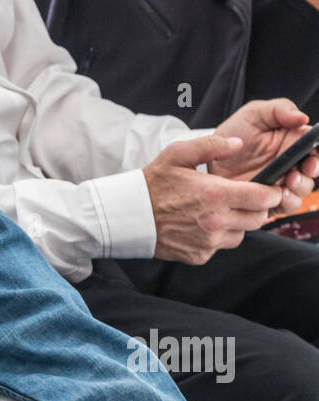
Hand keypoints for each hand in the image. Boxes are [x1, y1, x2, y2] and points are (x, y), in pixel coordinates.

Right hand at [144, 134, 284, 263]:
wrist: (128, 216)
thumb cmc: (152, 183)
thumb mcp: (177, 154)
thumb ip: (211, 146)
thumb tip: (238, 144)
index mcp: (214, 194)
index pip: (263, 198)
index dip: (273, 192)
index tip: (271, 188)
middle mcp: (215, 221)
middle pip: (258, 219)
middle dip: (257, 208)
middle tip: (243, 198)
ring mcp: (208, 242)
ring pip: (242, 234)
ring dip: (238, 223)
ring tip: (217, 210)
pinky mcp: (200, 256)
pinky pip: (221, 246)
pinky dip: (218, 237)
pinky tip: (201, 224)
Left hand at [208, 99, 318, 207]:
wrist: (209, 157)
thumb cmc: (233, 133)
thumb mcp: (254, 113)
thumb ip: (280, 109)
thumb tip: (302, 117)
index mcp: (293, 141)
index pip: (316, 149)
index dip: (317, 155)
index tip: (311, 157)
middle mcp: (291, 163)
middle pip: (313, 172)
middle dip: (311, 173)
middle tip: (300, 171)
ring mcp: (280, 182)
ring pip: (301, 191)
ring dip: (298, 189)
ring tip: (286, 183)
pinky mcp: (269, 199)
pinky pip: (284, 206)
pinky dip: (285, 203)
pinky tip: (277, 195)